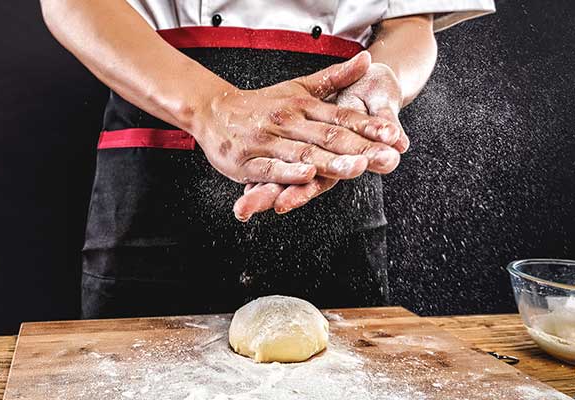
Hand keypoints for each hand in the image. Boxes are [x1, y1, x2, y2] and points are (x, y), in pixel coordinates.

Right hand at [191, 52, 401, 185]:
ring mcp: (267, 142)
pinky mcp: (247, 161)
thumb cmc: (260, 104)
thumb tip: (366, 60)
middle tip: (385, 158)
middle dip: (358, 149)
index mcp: (302, 105)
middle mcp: (287, 121)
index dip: (367, 126)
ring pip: (302, 153)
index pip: (340, 116)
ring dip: (330, 162)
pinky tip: (306, 177)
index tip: (392, 135)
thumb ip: (333, 78)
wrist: (212, 111)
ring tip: (356, 168)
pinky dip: (287, 173)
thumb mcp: (298, 87)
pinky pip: (269, 168)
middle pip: (327, 136)